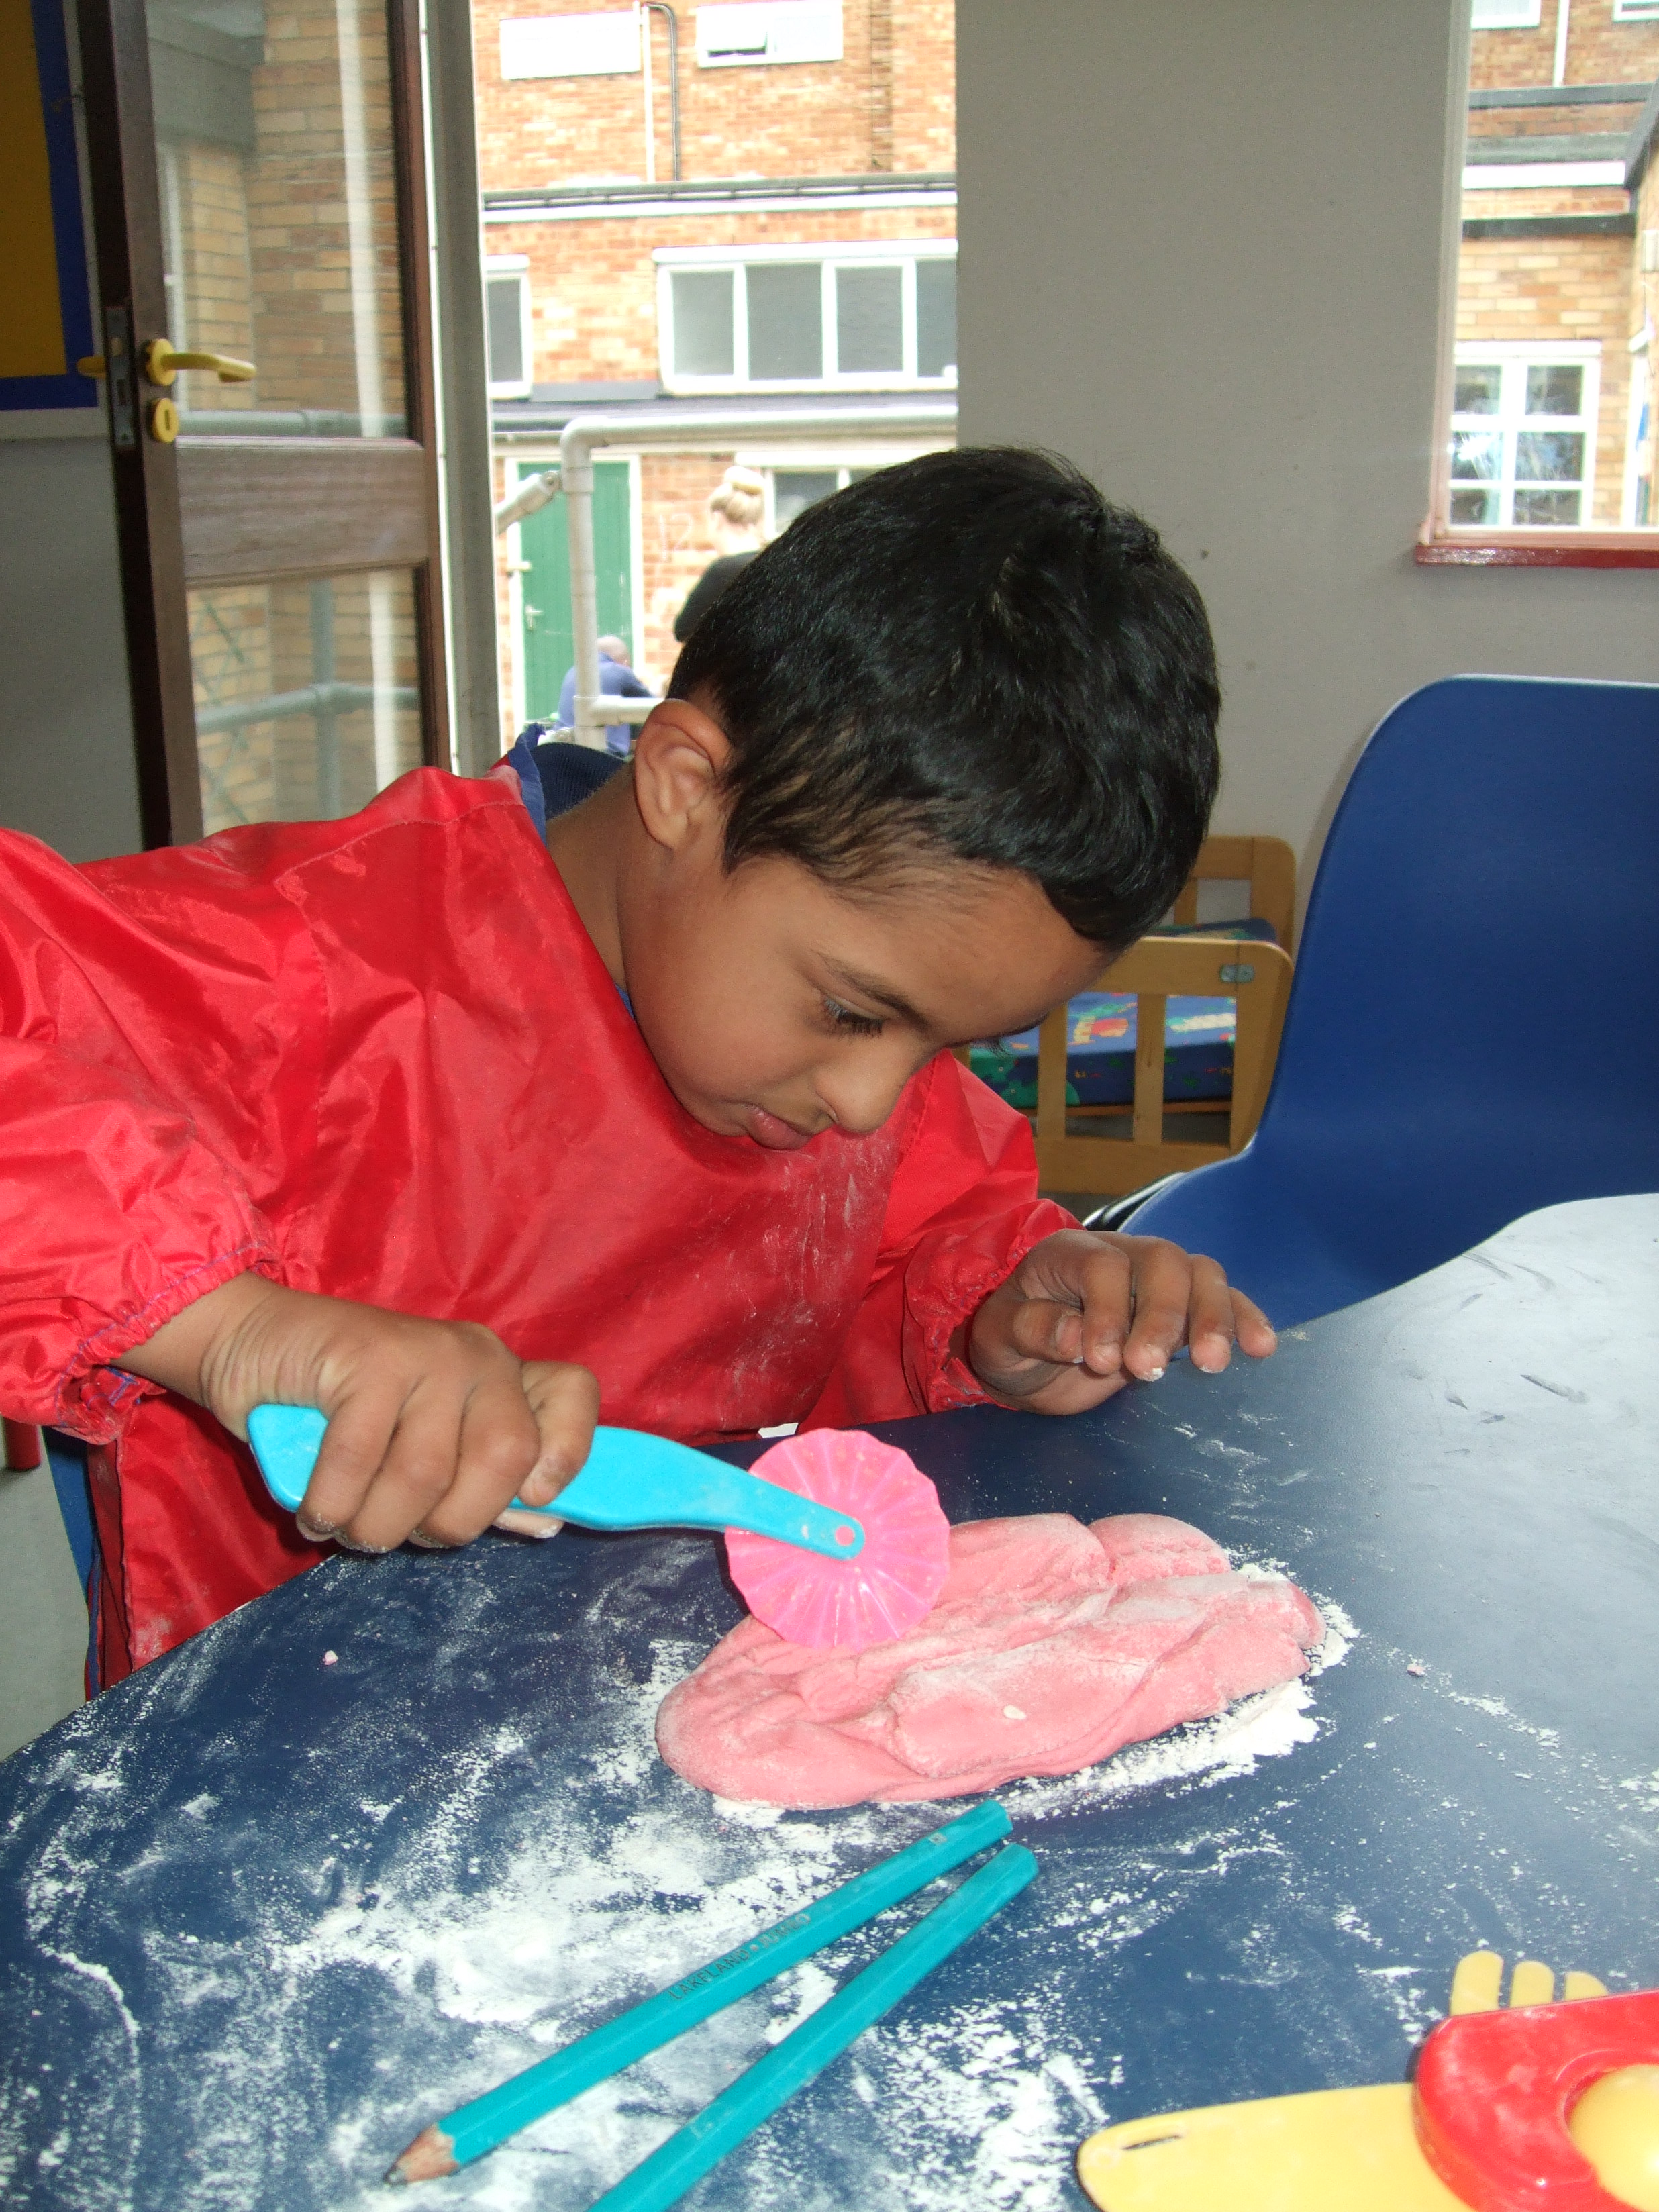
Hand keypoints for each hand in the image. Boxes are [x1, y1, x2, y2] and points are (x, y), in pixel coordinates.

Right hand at [116, 1274, 598, 1552]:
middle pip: (505, 1456)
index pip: (573, 1393)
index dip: (567, 1452)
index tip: (533, 1497)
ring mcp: (425, 1351)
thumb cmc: (342, 1417)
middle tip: (401, 1532)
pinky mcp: (368, 1357)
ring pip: (425, 1473)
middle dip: (451, 1524)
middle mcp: (477, 1356)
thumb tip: (547, 1522)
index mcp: (501, 1377)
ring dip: (376, 1526)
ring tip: (346, 1524)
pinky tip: (313, 1509)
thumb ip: (480, 1484)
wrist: (252, 1346)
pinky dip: (330, 1507)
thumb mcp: (420, 1450)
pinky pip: (358, 1462)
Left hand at [966, 1230, 1275, 1414]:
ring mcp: (1156, 1280)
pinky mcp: (1182, 1311)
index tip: (1100, 1360)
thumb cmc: (1009, 1340)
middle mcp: (1121, 1255)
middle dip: (1163, 1315)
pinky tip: (1260, 1347)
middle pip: (1163, 1262)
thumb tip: (1078, 1336)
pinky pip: (1223, 1302)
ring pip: (1201, 1274)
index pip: (1103, 1267)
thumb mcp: (998, 1338)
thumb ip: (1031, 1330)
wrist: (1026, 1356)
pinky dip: (1243, 1320)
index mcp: (1069, 1253)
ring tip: (1211, 1364)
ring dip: (1213, 1317)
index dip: (1107, 1310)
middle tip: (1148, 1368)